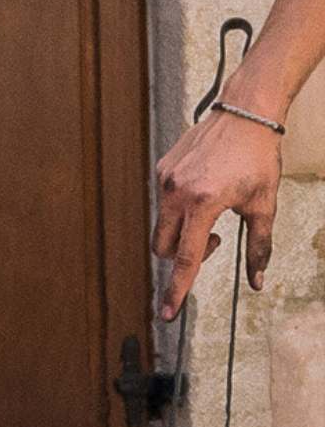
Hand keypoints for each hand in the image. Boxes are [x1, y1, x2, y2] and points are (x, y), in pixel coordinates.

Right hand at [152, 85, 282, 319]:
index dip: (177, 289)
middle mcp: (178, 192)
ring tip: (211, 213)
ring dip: (182, 232)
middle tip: (214, 240)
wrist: (246, 114)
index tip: (166, 313)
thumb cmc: (258, 157)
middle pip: (164, 248)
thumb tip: (258, 281)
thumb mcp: (264, 205)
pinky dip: (180, 209)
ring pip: (162, 227)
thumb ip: (259, 247)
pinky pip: (163, 203)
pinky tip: (204, 190)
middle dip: (184, 256)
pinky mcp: (163, 169)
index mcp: (204, 203)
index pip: (186, 258)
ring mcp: (166, 179)